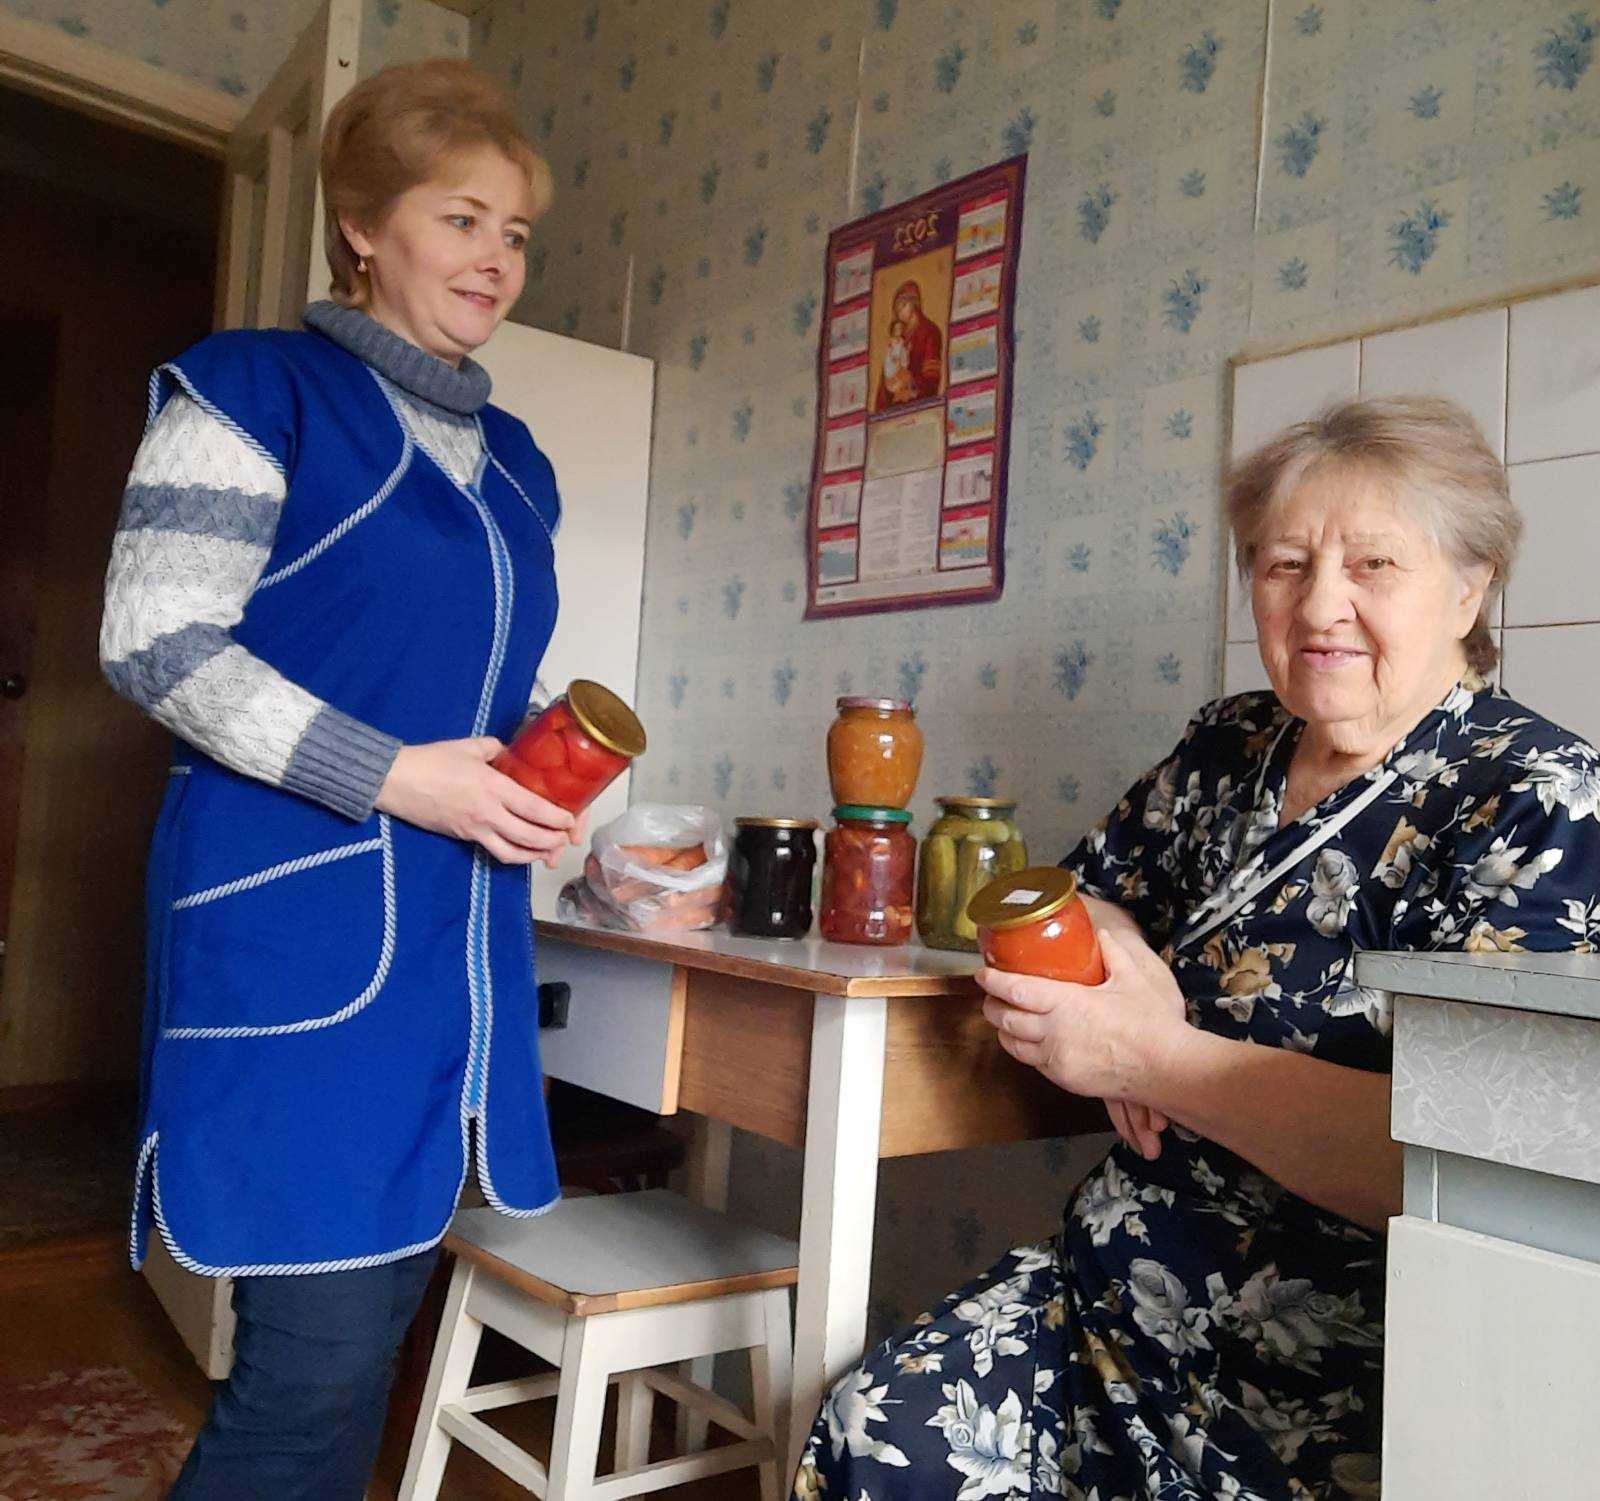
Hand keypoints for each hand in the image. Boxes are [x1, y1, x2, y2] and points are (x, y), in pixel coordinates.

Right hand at [373, 738, 583, 865]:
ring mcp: (475, 828)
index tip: (570, 820)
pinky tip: (522, 852)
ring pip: (513, 851)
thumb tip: (510, 753)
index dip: (557, 818)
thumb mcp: (470, 746)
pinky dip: (513, 855)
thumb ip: (496, 749)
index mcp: (493, 786)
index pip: (534, 808)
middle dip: (552, 841)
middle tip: (565, 839)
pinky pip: (494, 851)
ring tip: (549, 852)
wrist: (397, 781)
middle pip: (530, 835)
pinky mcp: (464, 837)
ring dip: (535, 854)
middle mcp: (487, 812)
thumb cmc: (431, 761)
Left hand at [977, 929, 1189, 1152]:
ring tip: (1004, 1018)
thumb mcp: (1132, 979)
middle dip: (992, 1006)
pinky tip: (1028, 1042)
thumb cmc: (1150, 1024)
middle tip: (990, 995)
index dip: (993, 981)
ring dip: (1004, 1030)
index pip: (1015, 990)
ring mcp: (1057, 1059)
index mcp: (1066, 1003)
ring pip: (1013, 1045)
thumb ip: (1114, 954)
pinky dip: (1024, 1050)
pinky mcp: (1064, 1079)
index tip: (982, 973)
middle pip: (1005, 1019)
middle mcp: (1054, 1032)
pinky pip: (1033, 1063)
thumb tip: (1103, 935)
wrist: (1166, 1069)